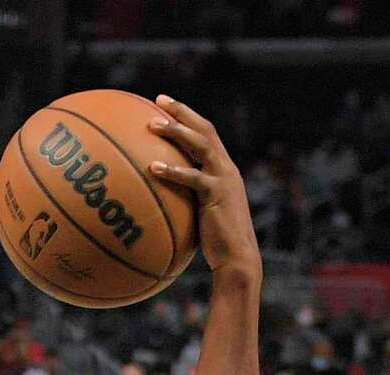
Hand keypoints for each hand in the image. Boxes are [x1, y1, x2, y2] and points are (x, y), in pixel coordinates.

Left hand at [147, 95, 261, 278]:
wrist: (237, 258)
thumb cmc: (217, 244)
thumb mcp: (201, 216)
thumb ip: (187, 201)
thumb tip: (159, 201)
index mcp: (223, 170)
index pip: (206, 134)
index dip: (188, 117)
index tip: (166, 105)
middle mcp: (226, 168)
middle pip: (205, 129)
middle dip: (182, 112)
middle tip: (159, 100)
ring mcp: (224, 179)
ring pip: (201, 145)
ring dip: (177, 132)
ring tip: (152, 125)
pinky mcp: (217, 194)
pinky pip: (192, 178)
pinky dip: (173, 171)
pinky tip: (153, 167)